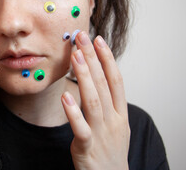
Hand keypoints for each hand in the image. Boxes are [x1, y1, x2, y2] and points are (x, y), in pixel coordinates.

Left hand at [61, 32, 129, 169]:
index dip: (107, 58)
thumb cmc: (110, 149)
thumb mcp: (115, 124)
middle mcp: (113, 120)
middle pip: (103, 84)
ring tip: (75, 55)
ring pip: (93, 100)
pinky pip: (80, 127)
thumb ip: (107, 102)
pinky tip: (65, 96)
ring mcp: (101, 133)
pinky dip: (73, 111)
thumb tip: (95, 77)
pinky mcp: (87, 147)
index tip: (98, 39)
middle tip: (82, 37)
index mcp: (121, 113)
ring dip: (84, 76)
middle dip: (93, 58)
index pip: (116, 80)